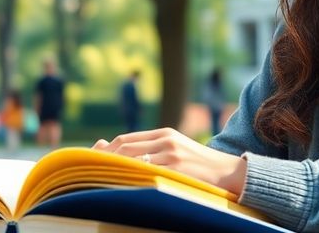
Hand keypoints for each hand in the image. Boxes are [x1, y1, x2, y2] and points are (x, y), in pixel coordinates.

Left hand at [92, 128, 246, 194]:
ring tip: (101, 178)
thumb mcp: (175, 149)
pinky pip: (148, 174)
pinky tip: (122, 185)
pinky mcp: (177, 170)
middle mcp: (166, 141)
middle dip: (105, 158)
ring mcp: (172, 155)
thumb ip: (149, 148)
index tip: (92, 160)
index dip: (106, 150)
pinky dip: (132, 178)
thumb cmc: (198, 163)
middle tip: (90, 170)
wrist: (228, 171)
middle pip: (125, 147)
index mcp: (164, 133)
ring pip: (133, 160)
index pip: (126, 139)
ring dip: (115, 169)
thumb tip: (115, 148)